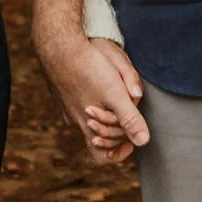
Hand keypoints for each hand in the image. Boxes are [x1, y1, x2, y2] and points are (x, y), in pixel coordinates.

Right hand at [37, 29, 150, 164]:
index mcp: (88, 124)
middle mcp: (74, 119)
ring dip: (103, 113)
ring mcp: (65, 105)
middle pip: (96, 136)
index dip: (117, 155)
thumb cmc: (89, 67)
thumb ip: (129, 119)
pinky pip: (75, 102)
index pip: (100, 156)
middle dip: (115, 128)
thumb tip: (143, 141)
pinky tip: (94, 82)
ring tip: (114, 95)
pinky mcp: (60, 91)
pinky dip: (88, 98)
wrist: (58, 45)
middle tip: (127, 111)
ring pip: (85, 118)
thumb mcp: (116, 93)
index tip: (130, 142)